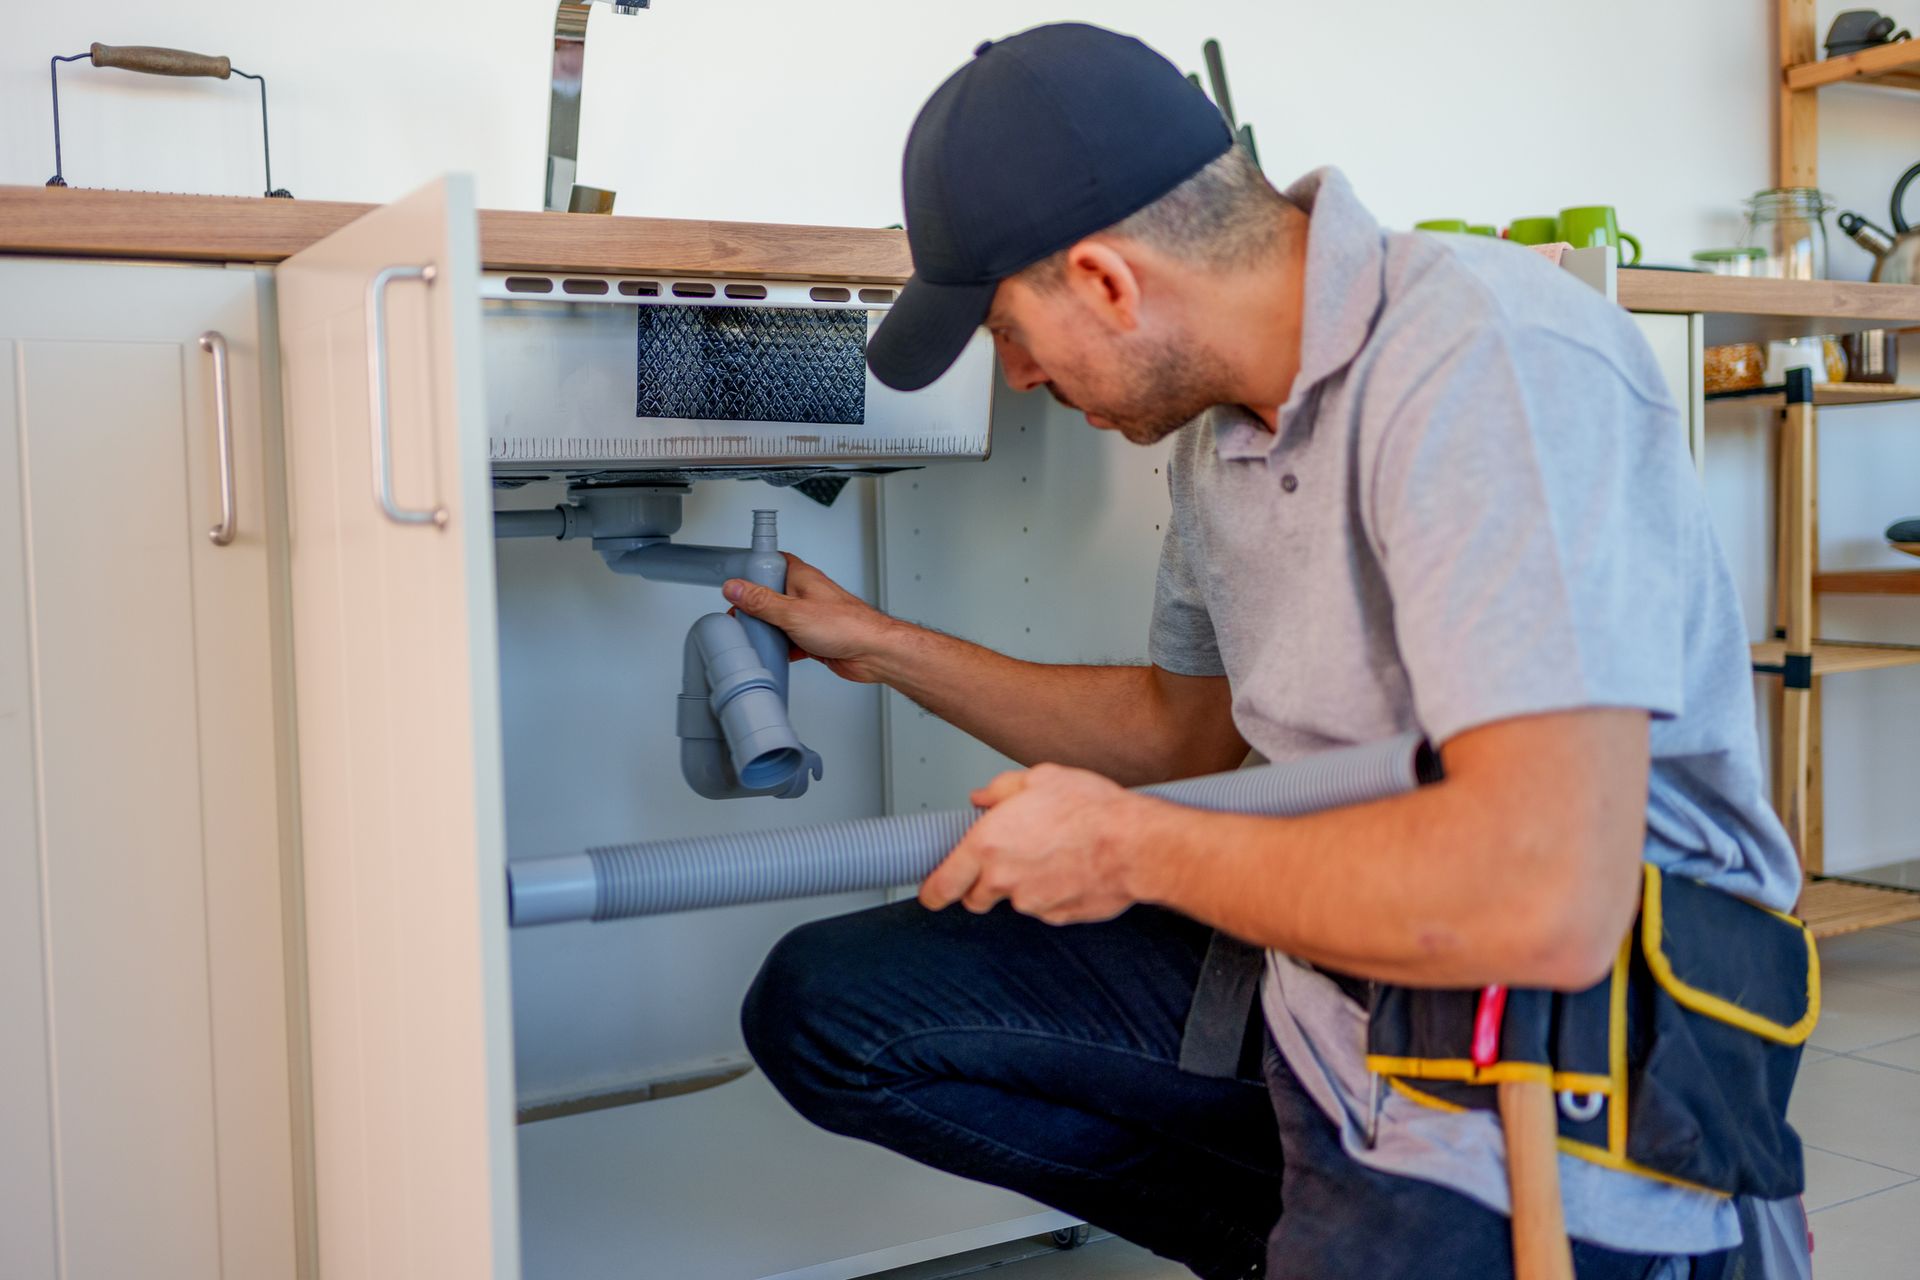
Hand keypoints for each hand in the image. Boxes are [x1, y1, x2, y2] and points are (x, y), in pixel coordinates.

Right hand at [722, 554, 900, 682]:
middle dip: (756, 607)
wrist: (874, 652)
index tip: (735, 580)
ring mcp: (811, 616)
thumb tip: (735, 588)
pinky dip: (781, 647)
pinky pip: (791, 640)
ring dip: (769, 629)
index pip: (772, 562)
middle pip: (772, 594)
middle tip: (741, 617)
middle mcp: (806, 594)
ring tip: (754, 637)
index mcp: (801, 577)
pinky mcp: (815, 637)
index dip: (753, 569)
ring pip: (780, 619)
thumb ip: (761, 601)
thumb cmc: (847, 625)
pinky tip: (775, 653)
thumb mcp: (793, 612)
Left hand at [919, 764, 1147, 924]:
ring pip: (1015, 901)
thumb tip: (983, 797)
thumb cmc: (1092, 810)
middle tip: (1004, 860)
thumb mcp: (1041, 778)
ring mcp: (1032, 903)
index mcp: (987, 845)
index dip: (933, 892)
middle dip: (982, 884)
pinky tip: (1071, 869)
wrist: (1136, 845)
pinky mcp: (1059, 916)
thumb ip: (1002, 789)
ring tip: (1052, 855)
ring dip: (1023, 885)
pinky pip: (1046, 908)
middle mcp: (1004, 879)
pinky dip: (1052, 894)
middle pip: (976, 898)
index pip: (943, 885)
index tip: (931, 893)